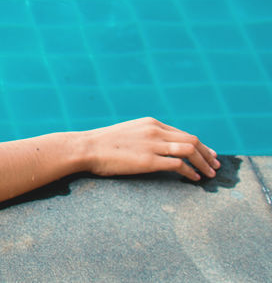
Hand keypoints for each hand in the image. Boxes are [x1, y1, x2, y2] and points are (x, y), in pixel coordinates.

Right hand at [82, 116, 218, 180]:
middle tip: (216, 165)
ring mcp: (153, 145)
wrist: (86, 147)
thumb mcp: (128, 132)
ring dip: (204, 163)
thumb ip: (145, 136)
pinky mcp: (149, 161)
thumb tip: (156, 147)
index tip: (208, 154)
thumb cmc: (103, 144)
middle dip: (208, 154)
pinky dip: (191, 172)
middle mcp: (155, 131)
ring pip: (190, 150)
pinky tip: (194, 179)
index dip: (200, 145)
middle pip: (192, 140)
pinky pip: (179, 165)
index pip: (183, 133)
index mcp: (150, 123)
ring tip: (210, 174)